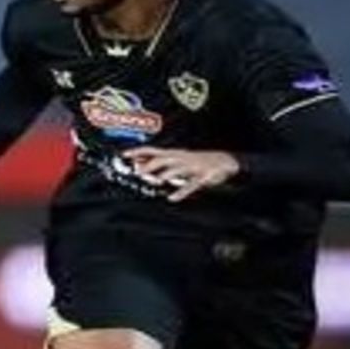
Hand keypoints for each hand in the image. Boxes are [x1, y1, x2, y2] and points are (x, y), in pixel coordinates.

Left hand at [124, 148, 238, 201]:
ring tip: (157, 181)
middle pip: (163, 159)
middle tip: (139, 172)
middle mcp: (180, 158)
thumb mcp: (175, 159)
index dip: (138, 151)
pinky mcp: (203, 177)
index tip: (124, 154)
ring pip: (177, 169)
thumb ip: (156, 161)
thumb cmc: (196, 161)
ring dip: (166, 174)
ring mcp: (192, 167)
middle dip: (150, 165)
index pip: (151, 150)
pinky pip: (191, 185)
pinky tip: (172, 198)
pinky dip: (181, 192)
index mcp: (173, 154)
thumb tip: (136, 162)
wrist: (225, 161)